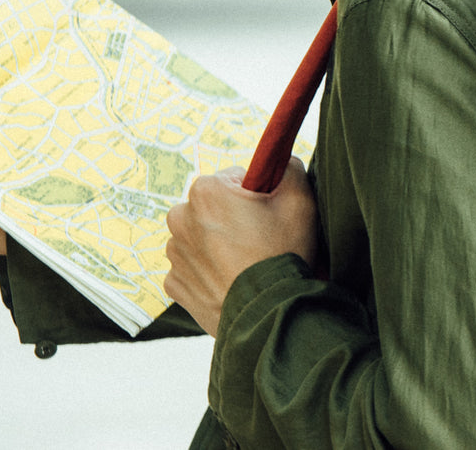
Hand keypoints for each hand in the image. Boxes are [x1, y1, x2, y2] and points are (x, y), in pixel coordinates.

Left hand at [165, 157, 319, 335]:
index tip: (269, 215)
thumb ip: (289, 167)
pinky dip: (210, 271)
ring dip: (219, 244)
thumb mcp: (300, 200)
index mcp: (206, 191)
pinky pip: (193, 268)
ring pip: (201, 237)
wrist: (268, 313)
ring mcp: (175, 254)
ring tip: (248, 263)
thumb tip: (281, 161)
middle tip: (261, 239)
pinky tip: (233, 280)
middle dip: (233, 217)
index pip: (236, 179)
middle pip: (213, 206)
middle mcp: (180, 218)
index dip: (258, 195)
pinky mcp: (174, 284)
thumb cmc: (283, 253)